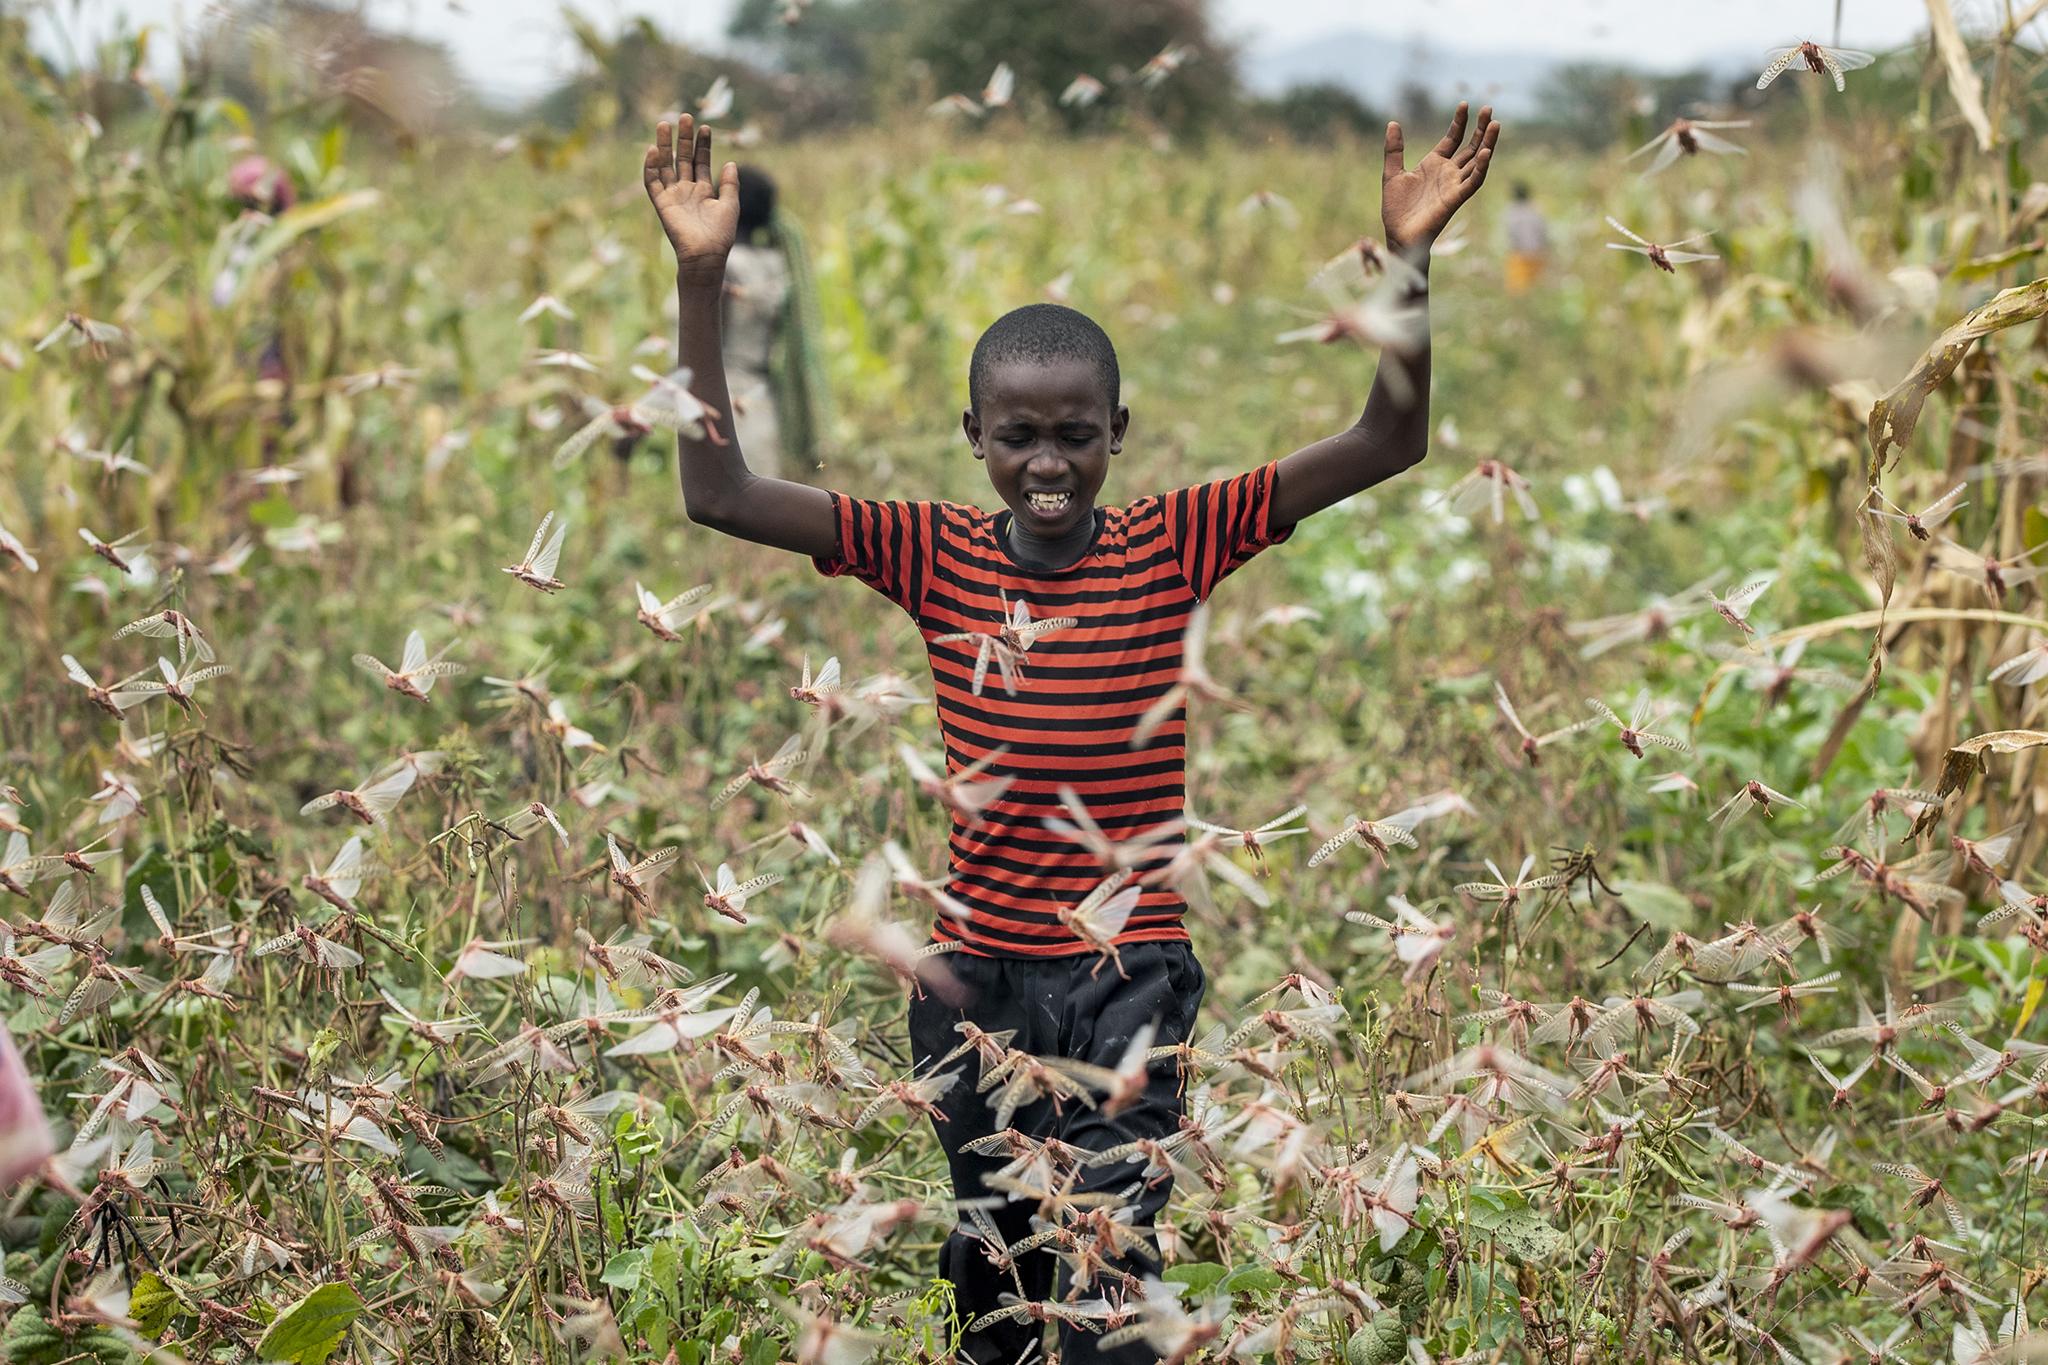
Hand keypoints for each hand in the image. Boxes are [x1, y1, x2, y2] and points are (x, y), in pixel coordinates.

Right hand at [644, 114, 739, 284]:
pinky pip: (652, 182)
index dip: (703, 145)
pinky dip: (651, 167)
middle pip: (682, 158)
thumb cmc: (720, 235)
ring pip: (666, 165)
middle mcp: (687, 190)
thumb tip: (731, 162)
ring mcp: (673, 196)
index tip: (705, 127)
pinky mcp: (662, 204)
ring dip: (664, 146)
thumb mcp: (730, 206)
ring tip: (665, 124)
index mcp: (703, 191)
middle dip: (684, 138)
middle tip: (685, 117)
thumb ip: (730, 184)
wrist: (706, 255)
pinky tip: (653, 150)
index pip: (701, 161)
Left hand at [1381, 102, 1499, 252]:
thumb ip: (1394, 150)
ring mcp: (1454, 185)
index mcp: (1434, 164)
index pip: (1452, 138)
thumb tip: (1392, 123)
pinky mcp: (1455, 199)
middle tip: (1489, 108)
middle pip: (1470, 146)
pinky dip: (1481, 168)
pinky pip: (1473, 182)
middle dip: (1480, 128)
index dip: (1459, 122)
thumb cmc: (1397, 209)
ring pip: (1477, 161)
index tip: (1464, 104)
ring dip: (1487, 143)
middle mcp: (1448, 173)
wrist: (1398, 235)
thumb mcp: (1392, 173)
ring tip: (1495, 124)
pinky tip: (1486, 153)